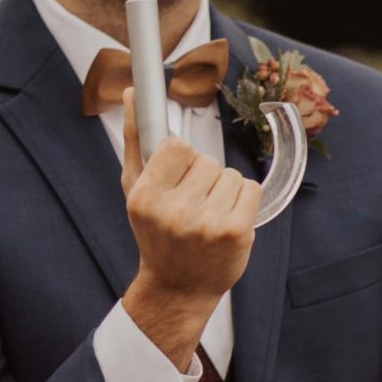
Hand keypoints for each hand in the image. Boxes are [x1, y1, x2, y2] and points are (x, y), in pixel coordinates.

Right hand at [119, 86, 258, 363]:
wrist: (178, 287)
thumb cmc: (156, 234)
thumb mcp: (134, 190)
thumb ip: (134, 140)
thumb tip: (131, 94)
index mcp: (145, 197)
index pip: (176, 147)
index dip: (181, 159)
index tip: (178, 172)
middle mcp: (174, 211)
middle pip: (206, 160)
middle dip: (203, 176)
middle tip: (191, 202)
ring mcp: (207, 223)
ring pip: (230, 174)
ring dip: (224, 189)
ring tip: (208, 213)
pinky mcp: (235, 232)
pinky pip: (249, 188)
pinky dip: (242, 200)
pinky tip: (226, 218)